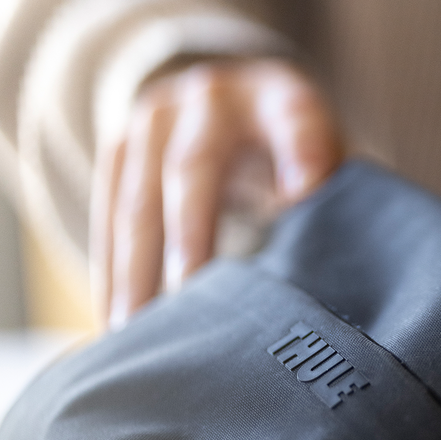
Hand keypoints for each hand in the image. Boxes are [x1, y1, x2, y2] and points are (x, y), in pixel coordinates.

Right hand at [91, 59, 343, 326]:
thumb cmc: (291, 156)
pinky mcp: (117, 151)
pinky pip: (106, 220)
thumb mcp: (325, 162)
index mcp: (280, 100)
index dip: (301, 150)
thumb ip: (334, 202)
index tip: (304, 194)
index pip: (296, 118)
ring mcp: (154, 121)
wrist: (228, 103)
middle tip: (188, 312)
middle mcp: (211, 100)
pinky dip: (109, 277)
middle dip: (188, 241)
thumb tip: (323, 270)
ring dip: (133, 277)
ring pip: (135, 204)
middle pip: (191, 170)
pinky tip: (114, 327)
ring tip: (133, 340)